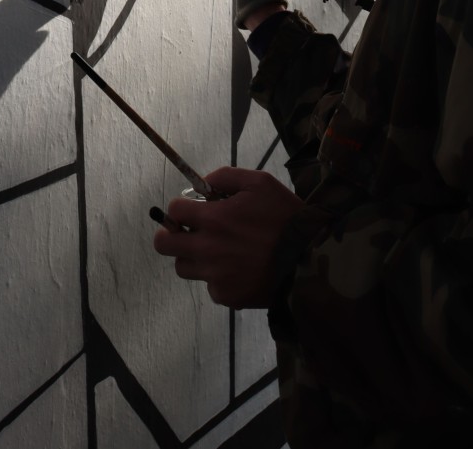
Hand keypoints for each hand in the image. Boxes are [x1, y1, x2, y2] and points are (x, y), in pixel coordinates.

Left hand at [152, 166, 303, 307]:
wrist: (308, 260)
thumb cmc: (284, 216)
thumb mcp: (259, 183)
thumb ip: (225, 177)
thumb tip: (202, 184)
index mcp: (214, 219)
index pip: (174, 211)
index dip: (180, 206)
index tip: (191, 208)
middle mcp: (208, 249)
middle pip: (164, 244)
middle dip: (170, 234)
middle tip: (185, 231)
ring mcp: (215, 276)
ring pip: (183, 267)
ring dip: (192, 256)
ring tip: (216, 250)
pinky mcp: (226, 296)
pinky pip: (210, 286)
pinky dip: (218, 277)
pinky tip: (239, 268)